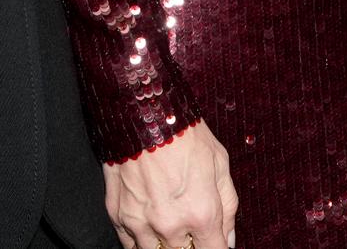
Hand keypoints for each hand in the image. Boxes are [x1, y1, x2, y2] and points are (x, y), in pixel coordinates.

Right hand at [102, 121, 238, 248]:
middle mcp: (170, 225)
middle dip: (192, 242)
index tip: (214, 240)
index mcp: (200, 213)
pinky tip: (150, 226)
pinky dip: (141, 241)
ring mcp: (140, 223)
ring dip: (167, 243)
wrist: (143, 112)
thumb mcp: (220, 163)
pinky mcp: (118, 215)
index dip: (217, 247)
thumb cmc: (184, 133)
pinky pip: (129, 245)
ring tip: (171, 221)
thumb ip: (228, 206)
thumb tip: (228, 239)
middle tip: (191, 222)